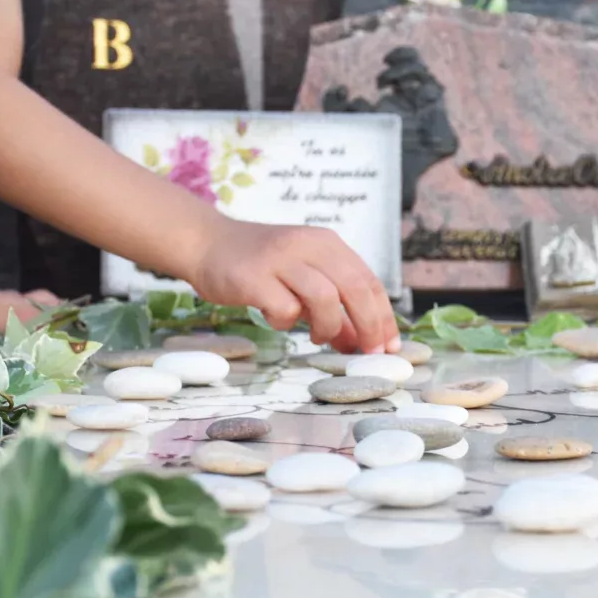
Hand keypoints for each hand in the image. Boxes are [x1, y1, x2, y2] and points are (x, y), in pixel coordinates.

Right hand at [192, 219, 400, 353]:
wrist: (207, 243)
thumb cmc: (261, 267)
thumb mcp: (304, 281)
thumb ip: (333, 309)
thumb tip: (360, 343)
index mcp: (327, 243)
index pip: (369, 280)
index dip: (384, 317)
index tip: (391, 346)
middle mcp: (308, 245)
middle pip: (355, 287)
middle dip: (369, 326)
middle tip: (369, 353)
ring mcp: (280, 259)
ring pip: (325, 297)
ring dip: (328, 326)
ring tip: (317, 336)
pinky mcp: (253, 277)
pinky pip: (285, 308)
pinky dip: (287, 322)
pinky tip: (277, 318)